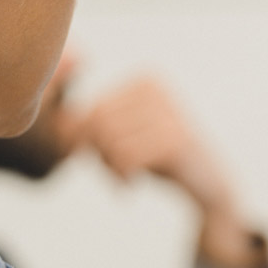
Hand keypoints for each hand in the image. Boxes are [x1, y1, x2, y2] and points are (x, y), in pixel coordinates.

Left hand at [71, 77, 260, 267]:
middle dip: (97, 155)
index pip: (91, 108)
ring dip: (107, 170)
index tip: (102, 162)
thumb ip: (93, 126)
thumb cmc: (162, 158)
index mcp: (146, 79)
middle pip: (97, 123)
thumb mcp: (126, 135)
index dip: (86, 141)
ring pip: (108, 142)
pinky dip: (119, 179)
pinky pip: (124, 158)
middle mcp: (158, 88)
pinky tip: (130, 188)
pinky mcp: (176, 139)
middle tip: (113, 175)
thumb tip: (57, 126)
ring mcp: (169, 112)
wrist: (210, 184)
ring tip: (122, 181)